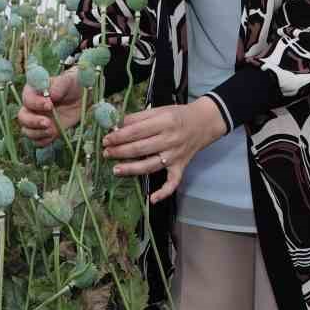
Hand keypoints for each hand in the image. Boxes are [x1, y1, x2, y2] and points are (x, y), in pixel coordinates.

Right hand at [17, 69, 82, 147]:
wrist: (81, 97)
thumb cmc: (72, 85)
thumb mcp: (67, 80)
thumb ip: (58, 85)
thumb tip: (50, 95)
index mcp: (33, 91)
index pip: (27, 99)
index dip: (36, 103)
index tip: (50, 105)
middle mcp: (31, 107)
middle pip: (22, 117)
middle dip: (33, 122)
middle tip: (48, 123)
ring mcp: (37, 120)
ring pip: (27, 131)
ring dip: (38, 133)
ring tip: (52, 130)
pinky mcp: (45, 131)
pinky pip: (38, 141)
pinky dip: (44, 140)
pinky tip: (54, 135)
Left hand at [102, 99, 228, 203]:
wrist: (203, 123)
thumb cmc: (178, 115)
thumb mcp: (159, 110)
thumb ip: (138, 117)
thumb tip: (118, 126)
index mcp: (164, 122)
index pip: (136, 131)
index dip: (119, 136)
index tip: (106, 139)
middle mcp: (170, 140)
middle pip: (141, 148)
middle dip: (120, 152)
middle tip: (106, 153)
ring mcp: (175, 155)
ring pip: (151, 166)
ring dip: (132, 169)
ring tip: (116, 170)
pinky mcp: (180, 166)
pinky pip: (173, 182)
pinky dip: (164, 192)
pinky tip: (152, 199)